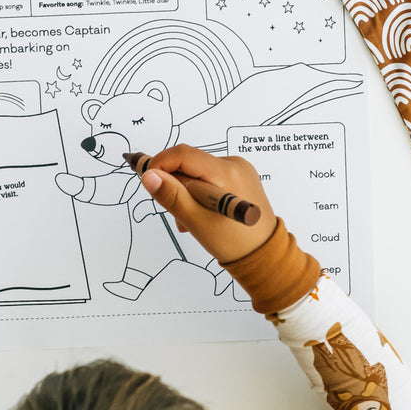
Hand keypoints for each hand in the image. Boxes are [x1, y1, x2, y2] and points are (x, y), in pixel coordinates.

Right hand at [137, 144, 276, 262]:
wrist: (264, 255)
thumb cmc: (233, 242)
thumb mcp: (196, 221)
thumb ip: (171, 196)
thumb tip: (148, 175)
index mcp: (226, 172)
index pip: (184, 154)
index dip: (160, 163)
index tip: (146, 179)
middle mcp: (235, 164)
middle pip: (190, 164)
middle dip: (175, 186)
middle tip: (175, 213)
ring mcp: (239, 170)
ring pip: (198, 172)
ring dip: (186, 193)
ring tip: (190, 221)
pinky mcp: (240, 177)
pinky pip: (210, 177)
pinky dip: (199, 193)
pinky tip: (201, 213)